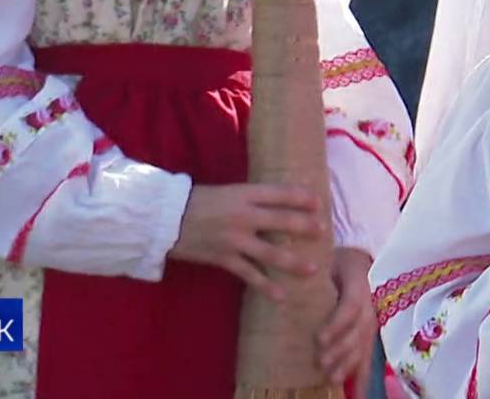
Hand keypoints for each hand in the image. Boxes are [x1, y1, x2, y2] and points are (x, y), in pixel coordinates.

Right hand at [170, 183, 323, 298]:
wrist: (166, 219)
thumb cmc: (199, 202)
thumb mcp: (227, 192)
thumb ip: (252, 199)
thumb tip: (280, 203)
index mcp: (243, 194)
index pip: (279, 193)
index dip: (301, 197)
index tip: (318, 202)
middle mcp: (242, 216)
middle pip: (282, 220)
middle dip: (305, 226)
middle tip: (323, 231)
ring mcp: (234, 239)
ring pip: (271, 252)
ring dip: (294, 262)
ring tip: (314, 269)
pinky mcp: (224, 259)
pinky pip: (250, 275)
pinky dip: (266, 286)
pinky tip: (282, 296)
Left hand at [318, 247, 374, 384]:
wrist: (356, 260)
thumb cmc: (334, 260)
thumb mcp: (326, 259)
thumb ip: (312, 270)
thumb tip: (285, 274)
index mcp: (358, 284)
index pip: (350, 307)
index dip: (336, 325)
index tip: (319, 338)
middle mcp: (369, 305)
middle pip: (357, 332)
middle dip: (340, 350)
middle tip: (320, 363)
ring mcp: (370, 321)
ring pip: (363, 346)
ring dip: (348, 364)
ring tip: (331, 378)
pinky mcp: (368, 334)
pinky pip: (368, 356)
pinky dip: (362, 375)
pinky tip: (357, 392)